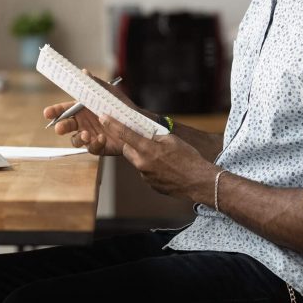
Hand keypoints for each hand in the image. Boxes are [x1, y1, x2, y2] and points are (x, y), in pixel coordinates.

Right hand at [41, 70, 146, 156]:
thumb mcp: (109, 93)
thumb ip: (95, 84)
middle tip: (60, 128)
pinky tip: (102, 138)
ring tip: (87, 134)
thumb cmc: (121, 105)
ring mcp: (90, 136)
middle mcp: (83, 123)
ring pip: (76, 140)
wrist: (137, 123)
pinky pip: (91, 148)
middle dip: (61, 127)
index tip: (47, 113)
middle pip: (66, 126)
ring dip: (78, 138)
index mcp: (82, 109)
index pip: (65, 110)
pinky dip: (94, 144)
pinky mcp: (99, 147)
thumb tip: (84, 72)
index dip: (55, 111)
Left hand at [99, 115, 217, 203]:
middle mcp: (142, 164)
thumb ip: (155, 137)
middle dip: (132, 144)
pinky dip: (152, 168)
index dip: (113, 125)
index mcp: (148, 149)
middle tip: (145, 140)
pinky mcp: (150, 184)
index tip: (103, 118)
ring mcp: (145, 176)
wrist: (198, 181)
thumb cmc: (188, 159)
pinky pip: (146, 172)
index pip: (125, 134)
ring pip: (138, 161)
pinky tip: (167, 168)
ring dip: (145, 157)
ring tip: (164, 158)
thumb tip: (146, 135)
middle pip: (128, 149)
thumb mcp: (172, 140)